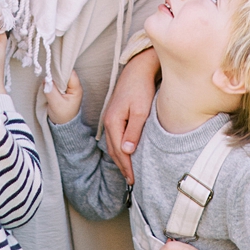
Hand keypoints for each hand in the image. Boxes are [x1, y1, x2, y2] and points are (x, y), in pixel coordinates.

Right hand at [43, 70, 83, 124]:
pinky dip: (53, 82)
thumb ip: (51, 92)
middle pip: (65, 73)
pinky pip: (58, 82)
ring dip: (54, 78)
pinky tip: (48, 83)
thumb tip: (46, 79)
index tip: (51, 69)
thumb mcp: (56, 105)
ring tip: (47, 78)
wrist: (63, 126)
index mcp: (76, 89)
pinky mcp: (63, 90)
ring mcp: (69, 88)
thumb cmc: (62, 116)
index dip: (61, 70)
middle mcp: (74, 86)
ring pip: (61, 77)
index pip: (70, 73)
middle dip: (56, 73)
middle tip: (47, 74)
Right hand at [103, 47, 159, 184]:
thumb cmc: (141, 88)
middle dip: (122, 166)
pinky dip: (119, 147)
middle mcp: (108, 121)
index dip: (127, 166)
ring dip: (120, 158)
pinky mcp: (114, 113)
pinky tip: (126, 151)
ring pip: (113, 143)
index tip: (134, 180)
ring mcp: (110, 116)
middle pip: (113, 150)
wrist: (138, 68)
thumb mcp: (141, 111)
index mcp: (113, 122)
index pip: (119, 151)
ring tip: (128, 170)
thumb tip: (127, 151)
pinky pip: (115, 136)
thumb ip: (134, 132)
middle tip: (131, 181)